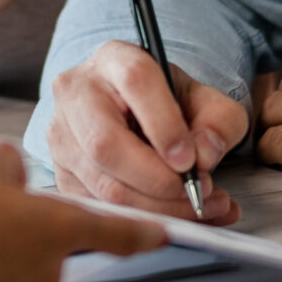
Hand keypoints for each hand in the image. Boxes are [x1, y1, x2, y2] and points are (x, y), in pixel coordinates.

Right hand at [0, 144, 163, 281]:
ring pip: (24, 258)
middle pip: (57, 238)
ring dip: (5, 240)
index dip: (145, 231)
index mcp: (60, 225)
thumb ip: (11, 162)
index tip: (164, 233)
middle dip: (32, 220)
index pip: (119, 231)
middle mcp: (51, 264)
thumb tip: (11, 170)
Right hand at [45, 39, 246, 222]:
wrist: (133, 114)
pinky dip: (143, 223)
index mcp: (114, 59)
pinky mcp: (62, 174)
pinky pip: (100, 209)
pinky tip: (176, 217)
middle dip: (158, 180)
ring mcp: (62, 136)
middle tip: (198, 192)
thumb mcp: (206, 101)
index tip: (191, 160)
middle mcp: (76, 93)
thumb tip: (204, 156)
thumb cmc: (169, 106)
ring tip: (200, 207)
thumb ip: (219, 122)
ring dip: (158, 208)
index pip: (135, 82)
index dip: (165, 125)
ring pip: (104, 184)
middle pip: (105, 143)